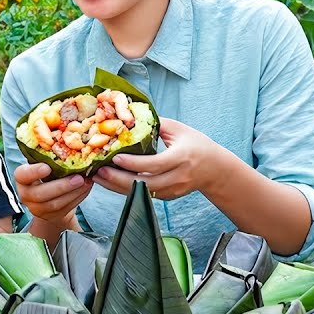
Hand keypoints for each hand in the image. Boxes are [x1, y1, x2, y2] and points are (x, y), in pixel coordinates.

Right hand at [14, 162, 91, 228]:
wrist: (49, 196)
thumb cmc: (48, 174)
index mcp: (22, 178)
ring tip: (87, 182)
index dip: (34, 172)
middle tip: (79, 178)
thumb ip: (51, 159)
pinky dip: (78, 197)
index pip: (22, 175)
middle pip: (41, 194)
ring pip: (55, 204)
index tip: (47, 167)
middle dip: (62, 186)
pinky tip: (86, 187)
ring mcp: (38, 209)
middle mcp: (26, 195)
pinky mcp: (52, 216)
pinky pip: (66, 208)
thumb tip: (72, 148)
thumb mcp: (44, 164)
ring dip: (74, 192)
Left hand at [91, 117, 221, 199]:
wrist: (215, 170)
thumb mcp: (180, 130)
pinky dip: (125, 189)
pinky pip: (143, 194)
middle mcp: (177, 177)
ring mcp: (172, 190)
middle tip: (98, 171)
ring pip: (141, 193)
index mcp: (182, 158)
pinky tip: (110, 181)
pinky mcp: (167, 197)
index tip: (115, 157)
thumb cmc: (196, 145)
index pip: (155, 164)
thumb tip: (130, 116)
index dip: (134, 163)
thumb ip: (156, 124)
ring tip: (98, 176)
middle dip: (119, 179)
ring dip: (117, 186)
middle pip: (145, 184)